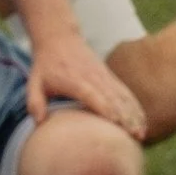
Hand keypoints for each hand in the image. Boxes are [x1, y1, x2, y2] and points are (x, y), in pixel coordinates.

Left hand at [25, 27, 145, 140]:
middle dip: (126, 117)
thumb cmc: (46, 65)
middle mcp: (93, 78)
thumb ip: (34, 102)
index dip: (105, 109)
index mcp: (75, 81)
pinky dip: (135, 107)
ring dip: (134, 114)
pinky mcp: (109, 77)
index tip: (116, 123)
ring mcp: (104, 76)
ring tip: (141, 134)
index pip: (93, 95)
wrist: (59, 38)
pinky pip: (125, 93)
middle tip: (135, 136)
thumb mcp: (34, 82)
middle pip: (114, 99)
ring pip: (123, 97)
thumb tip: (38, 122)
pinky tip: (141, 121)